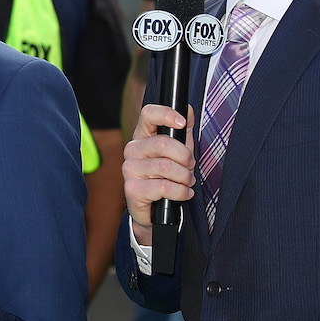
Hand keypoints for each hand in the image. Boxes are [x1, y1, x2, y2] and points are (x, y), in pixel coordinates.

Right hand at [122, 103, 196, 245]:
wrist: (155, 210)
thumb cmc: (167, 177)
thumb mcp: (179, 151)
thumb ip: (184, 131)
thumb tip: (188, 109)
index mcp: (142, 136)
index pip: (148, 114)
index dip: (166, 114)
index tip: (182, 122)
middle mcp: (132, 149)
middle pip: (163, 143)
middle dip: (185, 157)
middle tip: (190, 167)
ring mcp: (129, 169)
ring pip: (166, 167)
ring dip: (185, 177)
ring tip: (186, 182)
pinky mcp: (132, 189)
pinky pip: (164, 187)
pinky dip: (181, 192)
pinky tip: (183, 193)